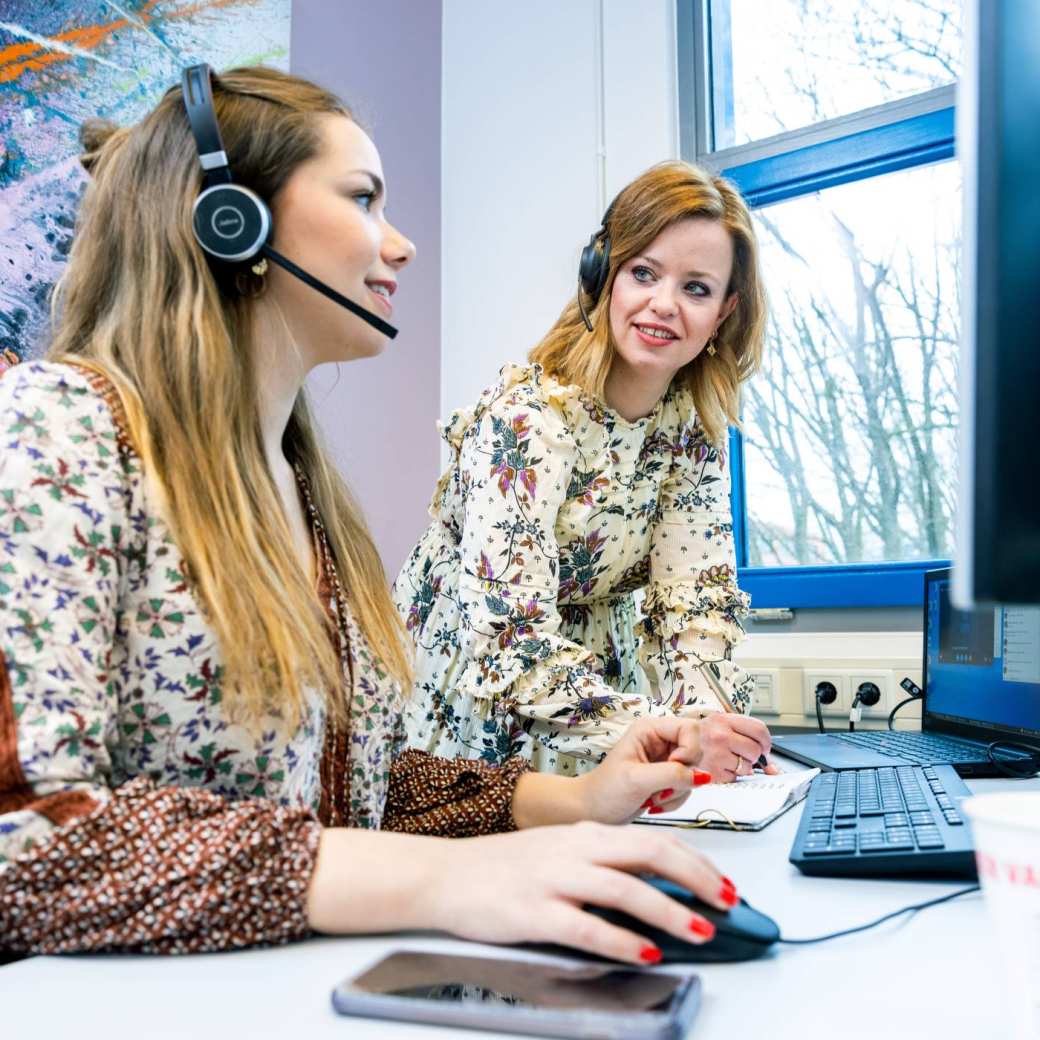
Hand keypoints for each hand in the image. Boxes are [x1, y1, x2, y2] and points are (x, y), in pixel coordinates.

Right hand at [427, 821, 738, 963]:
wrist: (445, 875)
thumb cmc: (504, 868)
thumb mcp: (559, 852)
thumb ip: (601, 861)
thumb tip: (654, 883)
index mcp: (585, 834)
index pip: (655, 840)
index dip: (697, 862)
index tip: (724, 884)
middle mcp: (576, 849)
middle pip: (651, 854)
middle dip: (697, 879)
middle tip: (728, 904)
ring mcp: (555, 879)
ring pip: (626, 889)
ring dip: (670, 912)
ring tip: (700, 931)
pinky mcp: (534, 912)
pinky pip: (587, 926)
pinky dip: (621, 940)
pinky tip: (645, 954)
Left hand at [576, 716, 713, 823]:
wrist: (594, 811)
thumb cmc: (606, 791)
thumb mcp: (637, 779)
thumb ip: (671, 775)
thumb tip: (703, 776)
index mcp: (650, 729)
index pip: (689, 728)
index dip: (688, 750)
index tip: (673, 768)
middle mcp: (660, 740)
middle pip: (695, 751)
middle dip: (683, 776)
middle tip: (661, 788)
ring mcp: (665, 759)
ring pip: (694, 772)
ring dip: (678, 791)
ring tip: (653, 798)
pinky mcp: (668, 777)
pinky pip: (688, 786)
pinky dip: (676, 799)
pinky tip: (655, 803)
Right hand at [671, 712, 777, 782]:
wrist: (665, 748)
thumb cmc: (694, 739)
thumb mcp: (717, 728)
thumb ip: (745, 740)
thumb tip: (774, 767)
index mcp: (722, 720)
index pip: (759, 729)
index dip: (765, 742)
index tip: (763, 748)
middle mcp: (720, 735)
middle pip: (756, 750)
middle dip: (753, 757)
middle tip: (741, 757)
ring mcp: (716, 754)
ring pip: (748, 767)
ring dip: (740, 768)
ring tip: (724, 761)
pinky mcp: (712, 773)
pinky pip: (734, 778)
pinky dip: (728, 776)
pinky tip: (716, 769)